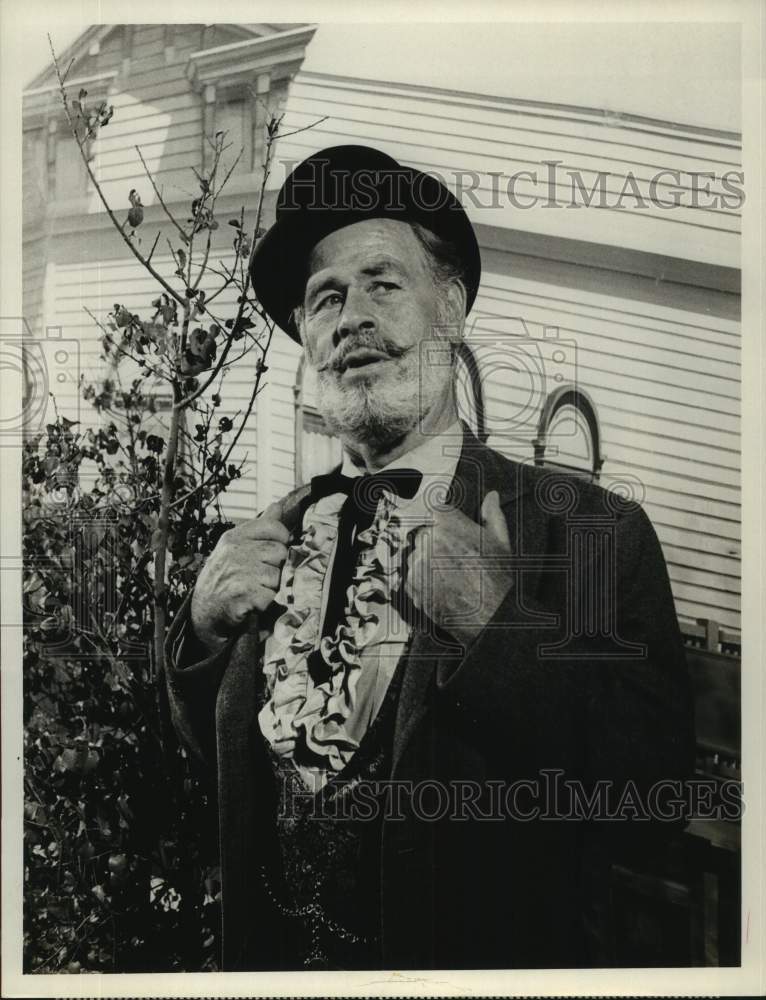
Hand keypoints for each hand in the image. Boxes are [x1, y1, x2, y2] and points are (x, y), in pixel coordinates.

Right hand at [190, 498, 291, 652]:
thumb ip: (260, 527)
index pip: (274, 527)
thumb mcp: (237, 547)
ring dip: (270, 586)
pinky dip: (264, 602)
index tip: (271, 552)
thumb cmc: (225, 577)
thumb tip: (277, 506)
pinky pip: (271, 595)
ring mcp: (237, 572)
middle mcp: (234, 551)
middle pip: (279, 551)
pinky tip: (251, 601)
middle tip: (257, 576)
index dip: (280, 540)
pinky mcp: (243, 593)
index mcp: (234, 537)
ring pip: (277, 575)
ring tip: (253, 588)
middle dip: (274, 566)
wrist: (205, 611)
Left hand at [403, 490, 512, 646]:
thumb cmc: (498, 577)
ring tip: (451, 577)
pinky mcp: (410, 584)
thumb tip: (491, 496)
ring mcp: (416, 562)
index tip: (453, 537)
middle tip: (455, 560)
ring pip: (416, 555)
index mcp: (447, 522)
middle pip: (424, 534)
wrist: (491, 615)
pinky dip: (423, 581)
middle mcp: (427, 538)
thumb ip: (492, 514)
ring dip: (428, 563)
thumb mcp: (501, 541)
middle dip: (436, 544)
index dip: (445, 525)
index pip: (436, 512)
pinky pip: (411, 576)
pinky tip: (442, 587)